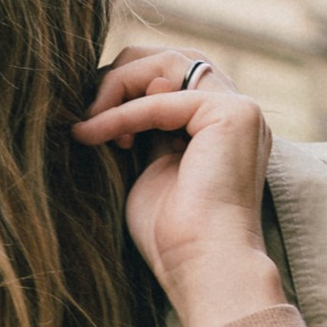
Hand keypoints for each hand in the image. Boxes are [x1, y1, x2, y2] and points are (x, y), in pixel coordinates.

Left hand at [73, 50, 285, 326]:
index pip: (165, 78)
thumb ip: (143, 128)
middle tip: (87, 111)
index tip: (91, 126)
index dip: (122, 90)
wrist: (201, 267)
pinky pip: (161, 96)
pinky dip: (121, 113)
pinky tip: (93, 134)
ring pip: (166, 63)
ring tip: (91, 122)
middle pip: (168, 59)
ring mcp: (239, 109)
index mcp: (219, 126)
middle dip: (120, 76)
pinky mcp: (232, 113)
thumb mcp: (148, 168)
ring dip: (118, 86)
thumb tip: (125, 89)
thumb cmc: (172, 236)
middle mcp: (235, 112)